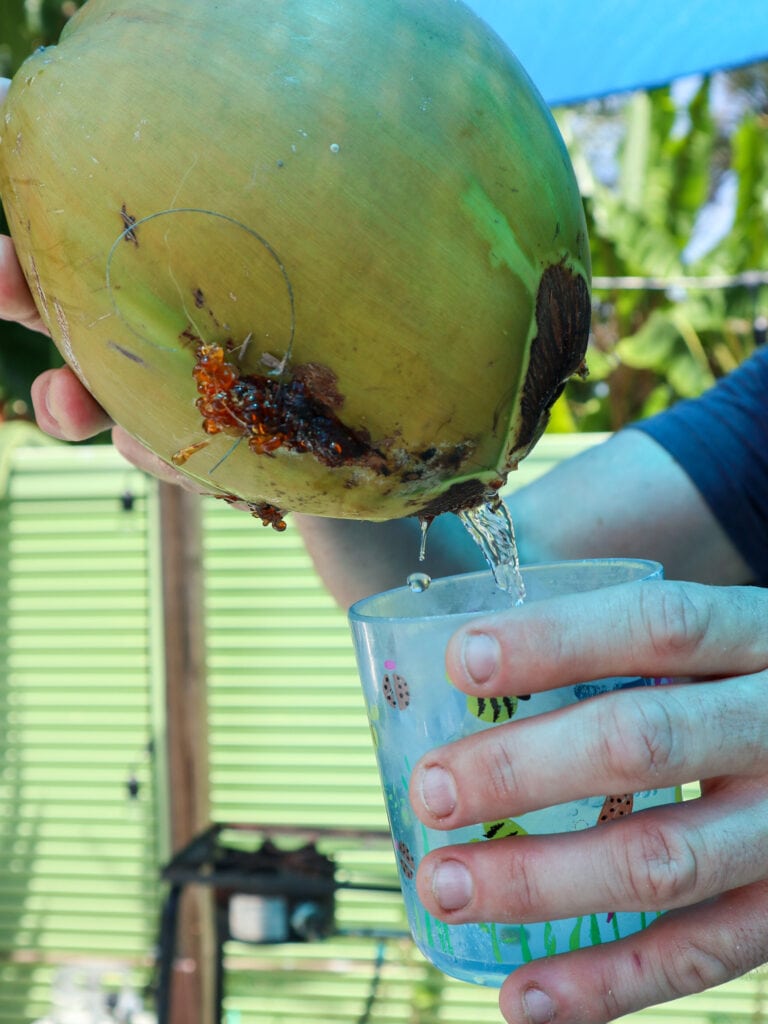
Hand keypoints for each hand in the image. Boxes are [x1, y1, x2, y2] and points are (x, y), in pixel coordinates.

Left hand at [409, 580, 767, 1022]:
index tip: (461, 662)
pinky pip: (698, 957)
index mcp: (753, 639)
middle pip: (647, 742)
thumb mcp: (711, 644)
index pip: (658, 628)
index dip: (556, 641)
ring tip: (446, 888)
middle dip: (523, 769)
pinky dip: (603, 984)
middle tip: (433, 791)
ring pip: (663, 861)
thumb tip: (463, 653)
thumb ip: (617, 641)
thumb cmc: (737, 688)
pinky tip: (520, 997)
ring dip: (539, 882)